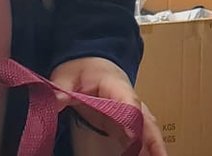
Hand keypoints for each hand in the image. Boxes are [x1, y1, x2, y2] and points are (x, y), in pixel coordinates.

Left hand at [51, 56, 167, 155]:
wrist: (90, 63)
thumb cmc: (82, 69)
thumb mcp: (66, 76)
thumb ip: (61, 88)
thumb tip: (57, 99)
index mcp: (116, 85)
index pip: (128, 101)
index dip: (132, 119)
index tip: (132, 135)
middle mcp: (129, 99)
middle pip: (146, 119)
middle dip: (154, 139)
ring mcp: (129, 111)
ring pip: (147, 128)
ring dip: (154, 145)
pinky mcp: (124, 121)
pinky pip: (139, 134)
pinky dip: (145, 147)